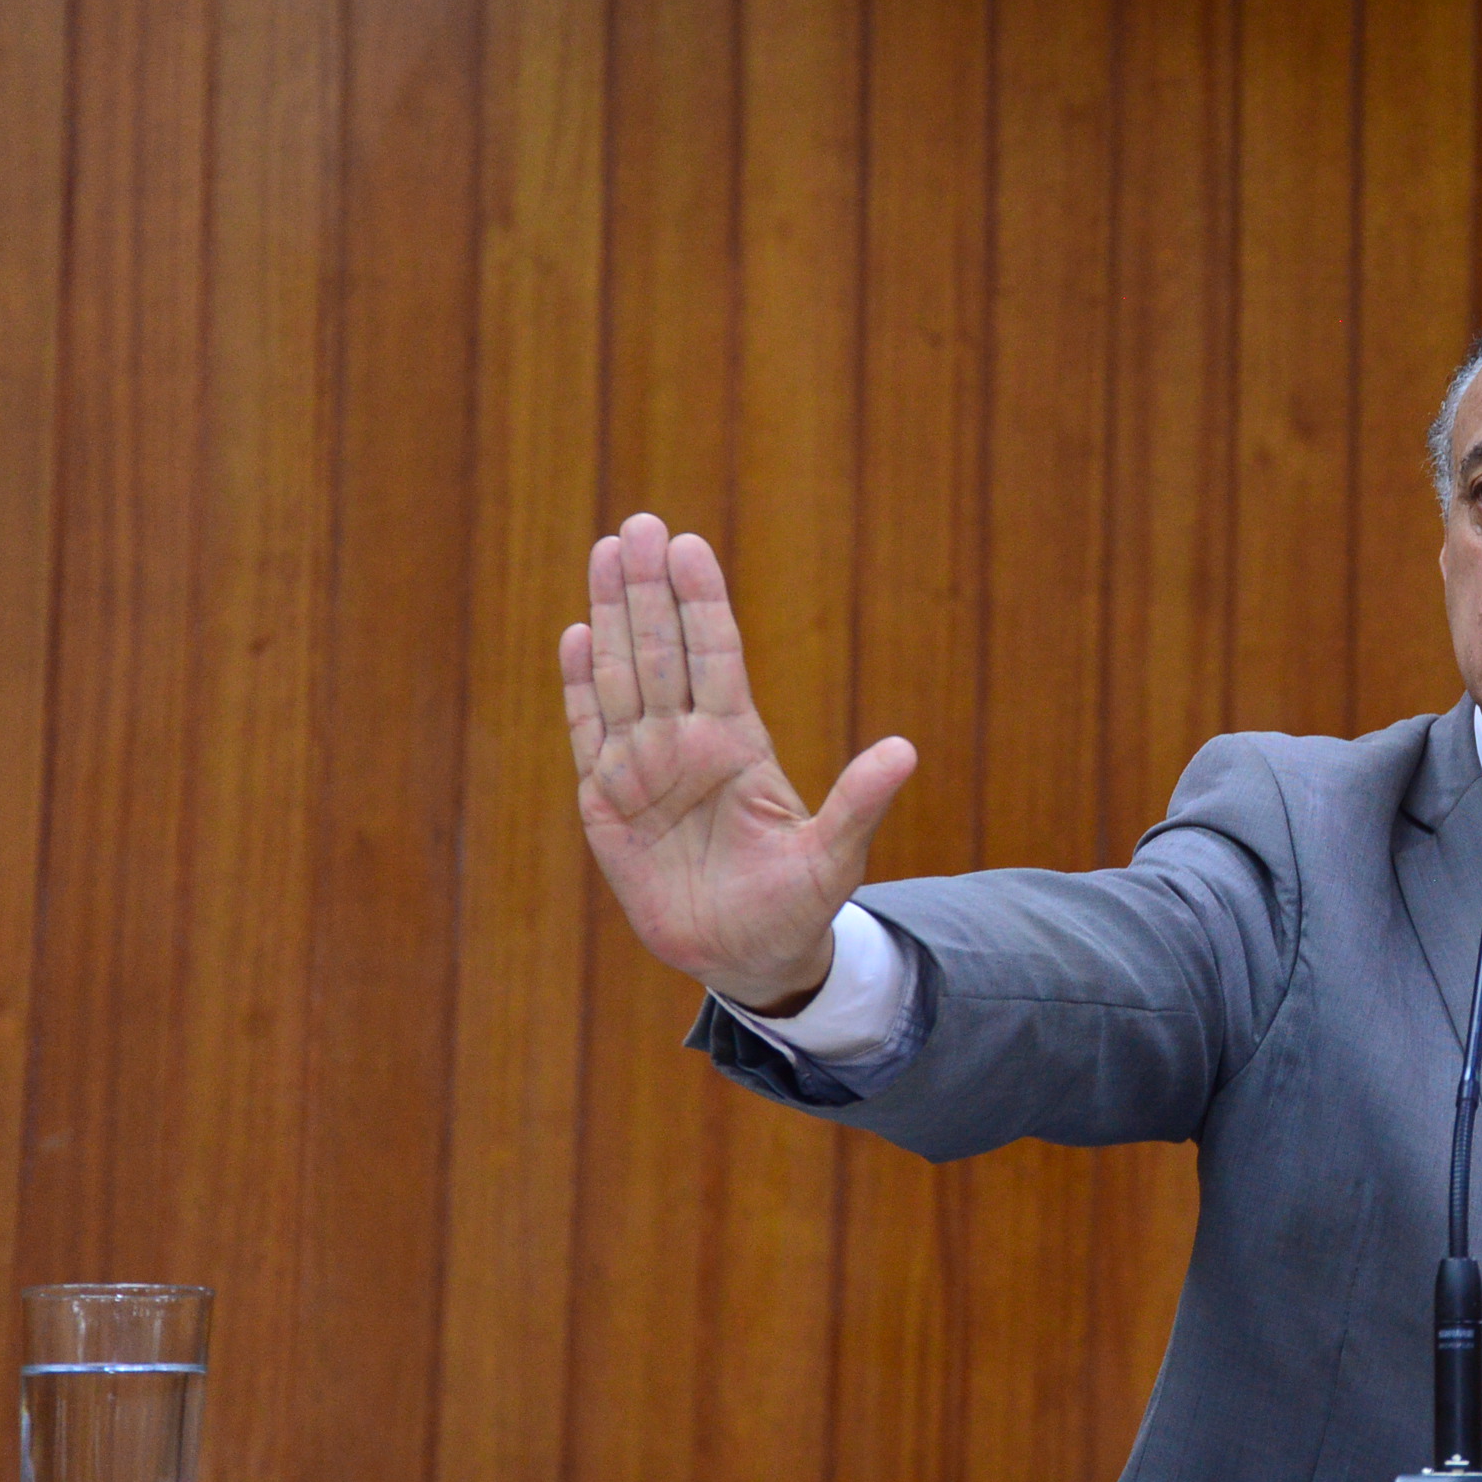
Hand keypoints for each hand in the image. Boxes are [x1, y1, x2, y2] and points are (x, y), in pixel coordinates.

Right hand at [561, 513, 916, 1010]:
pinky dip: (579, 687)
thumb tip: (906, 751)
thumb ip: (859, 803)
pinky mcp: (605, 801)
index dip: (701, 602)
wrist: (747, 956)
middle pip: (663, 650)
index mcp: (739, 744)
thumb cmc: (796, 905)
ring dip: (611, 617)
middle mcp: (688, 742)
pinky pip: (587, 731)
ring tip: (607, 552)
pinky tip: (575, 634)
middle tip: (639, 524)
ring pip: (622, 677)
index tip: (690, 546)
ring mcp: (642, 767)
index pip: (717, 655)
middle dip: (649, 589)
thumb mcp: (834, 856)